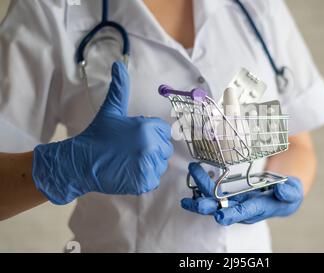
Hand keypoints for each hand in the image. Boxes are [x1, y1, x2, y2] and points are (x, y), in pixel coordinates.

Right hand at [32, 61, 172, 204]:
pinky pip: (153, 179)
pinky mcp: (143, 182)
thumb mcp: (111, 110)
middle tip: (131, 151)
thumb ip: (120, 88)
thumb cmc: (97, 135)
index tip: (135, 138)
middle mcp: (150, 146)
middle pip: (164, 149)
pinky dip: (144, 178)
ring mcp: (147, 166)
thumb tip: (118, 64)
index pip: (163, 131)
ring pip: (160, 165)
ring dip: (148, 164)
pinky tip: (128, 172)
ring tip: (129, 161)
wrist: (80, 162)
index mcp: (146, 128)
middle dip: (152, 149)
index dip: (151, 134)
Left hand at [181, 163, 302, 225]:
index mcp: (257, 209)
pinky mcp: (230, 195)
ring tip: (192, 173)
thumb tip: (281, 190)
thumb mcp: (294, 193)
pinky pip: (213, 192)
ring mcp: (234, 202)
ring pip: (213, 200)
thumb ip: (290, 193)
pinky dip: (202, 186)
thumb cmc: (288, 195)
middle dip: (206, 206)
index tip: (220, 216)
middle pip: (221, 209)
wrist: (282, 194)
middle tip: (190, 202)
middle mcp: (242, 209)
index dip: (231, 215)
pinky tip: (194, 175)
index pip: (243, 213)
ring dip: (199, 191)